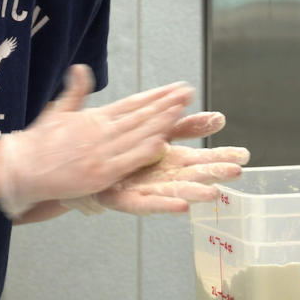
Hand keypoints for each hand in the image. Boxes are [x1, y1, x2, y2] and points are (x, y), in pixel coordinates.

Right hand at [0, 65, 192, 216]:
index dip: (155, 96)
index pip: (131, 104)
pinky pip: (126, 161)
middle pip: (139, 116)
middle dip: (165, 104)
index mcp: (93, 118)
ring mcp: (99, 152)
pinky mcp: (98, 173)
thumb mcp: (58, 111)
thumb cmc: (37, 143)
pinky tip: (162, 142)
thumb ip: (75, 91)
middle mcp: (98, 132)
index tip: (175, 88)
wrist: (19, 166)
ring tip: (181, 110)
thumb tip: (80, 67)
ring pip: (137, 135)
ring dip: (160, 122)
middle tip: (187, 93)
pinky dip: (144, 151)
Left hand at [62, 111, 250, 214]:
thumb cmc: (95, 148)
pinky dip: (164, 206)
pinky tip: (184, 207)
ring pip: (173, 189)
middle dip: (214, 169)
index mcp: (156, 155)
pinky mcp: (120, 199)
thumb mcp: (124, 123)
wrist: (59, 168)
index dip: (214, 148)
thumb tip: (182, 91)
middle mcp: (152, 174)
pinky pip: (145, 204)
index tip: (240, 147)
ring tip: (217, 191)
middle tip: (241, 166)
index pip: (190, 148)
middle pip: (189, 171)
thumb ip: (152, 110)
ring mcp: (138, 187)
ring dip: (196, 191)